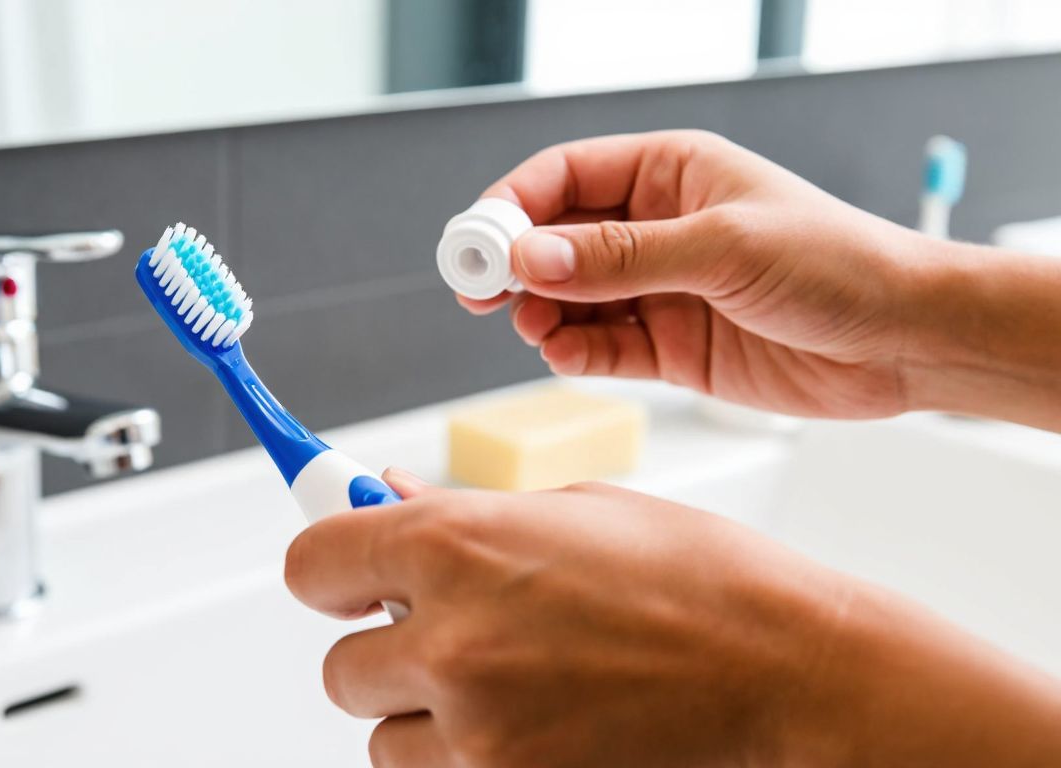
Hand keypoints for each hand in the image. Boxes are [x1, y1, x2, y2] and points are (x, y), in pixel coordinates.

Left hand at [286, 469, 1060, 766]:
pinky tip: (539, 726)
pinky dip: (469, 761)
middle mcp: (451, 641)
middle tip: (459, 637)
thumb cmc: (702, 581)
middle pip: (340, 667)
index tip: (353, 580)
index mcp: (455, 545)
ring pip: (385, 738)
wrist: (791, 673)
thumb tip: (384, 495)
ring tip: (516, 688)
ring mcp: (479, 731)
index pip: (311, 564)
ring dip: (427, 717)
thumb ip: (461, 513)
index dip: (332, 571)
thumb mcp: (575, 510)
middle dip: (389, 652)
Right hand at [462, 130, 942, 419]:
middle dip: (513, 265)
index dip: (513, 206)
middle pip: (555, 238)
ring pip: (570, 297)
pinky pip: (600, 346)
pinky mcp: (669, 346)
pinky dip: (574, 352)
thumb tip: (532, 258)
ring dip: (541, 314)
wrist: (904, 342)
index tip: (478, 243)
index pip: (565, 176)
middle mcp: (657, 228)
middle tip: (477, 294)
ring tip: (533, 330)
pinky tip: (565, 355)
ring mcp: (659, 289)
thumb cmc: (838, 264)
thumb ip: (621, 257)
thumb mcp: (722, 247)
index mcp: (670, 173)